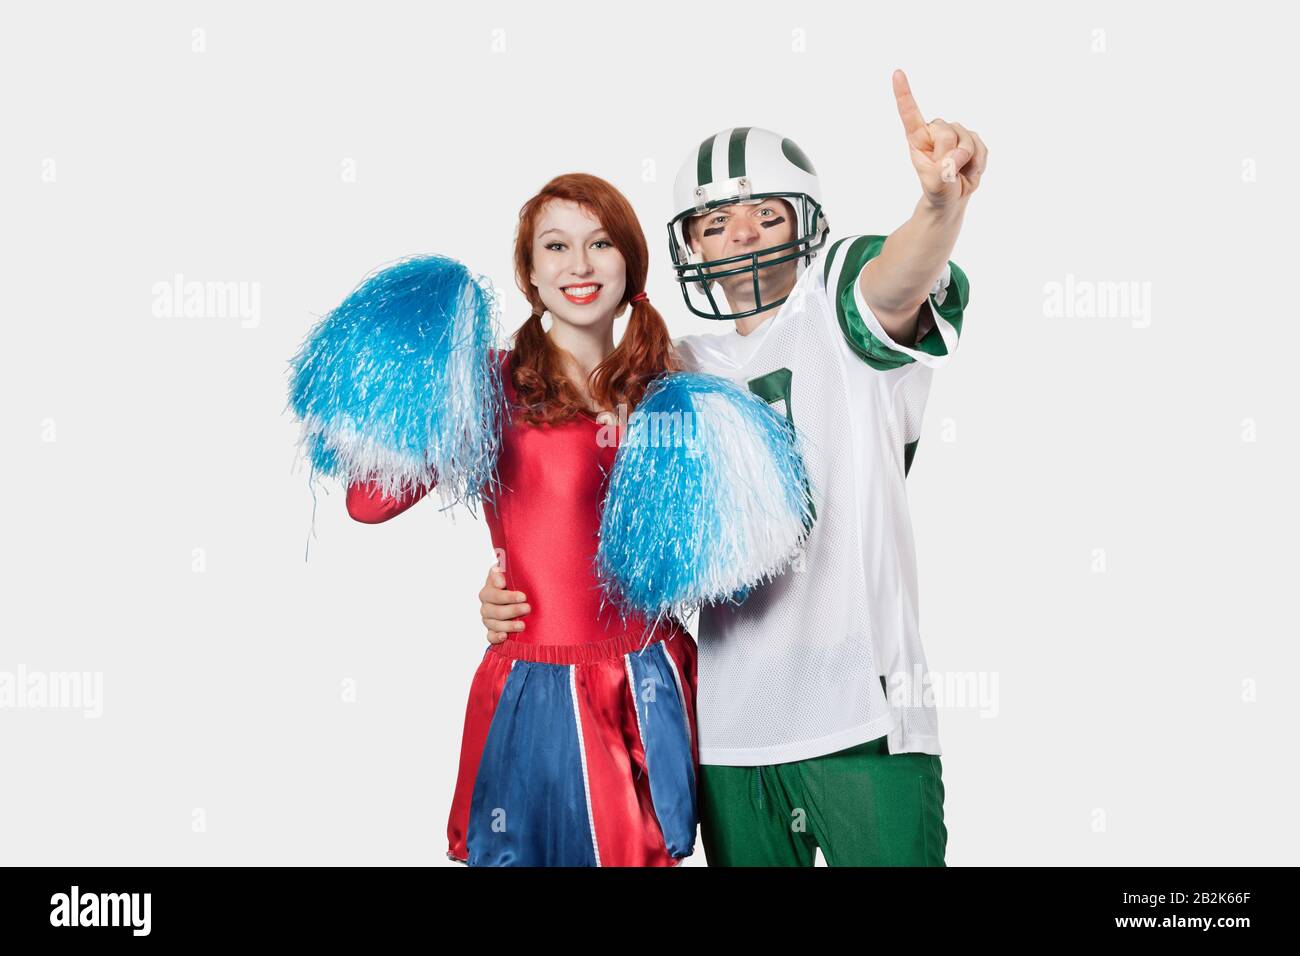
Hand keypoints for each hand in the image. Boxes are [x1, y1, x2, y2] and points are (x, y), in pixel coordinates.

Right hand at [478, 564, 529, 644]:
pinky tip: (505, 636)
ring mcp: (488, 619)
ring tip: (523, 625)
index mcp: (489, 590)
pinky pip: (490, 636)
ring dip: (508, 625)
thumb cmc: (515, 581)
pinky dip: (496, 637)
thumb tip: (500, 580)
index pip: (494, 594)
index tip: (523, 596)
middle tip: (527, 608)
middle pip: (495, 611)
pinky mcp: (492, 630)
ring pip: (493, 624)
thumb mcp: (510, 572)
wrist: (519, 595)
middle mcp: (486, 605)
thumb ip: (503, 571)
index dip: (508, 596)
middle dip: (512, 610)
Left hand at [892, 68, 986, 209]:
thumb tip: (954, 158)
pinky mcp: (972, 138)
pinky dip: (978, 163)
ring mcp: (955, 133)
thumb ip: (943, 172)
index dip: (904, 94)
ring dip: (965, 160)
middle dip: (950, 155)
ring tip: (958, 172)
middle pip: (946, 132)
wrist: (953, 198)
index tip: (897, 74)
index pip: (910, 114)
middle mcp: (935, 131)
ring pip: (966, 139)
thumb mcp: (935, 185)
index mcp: (918, 139)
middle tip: (947, 171)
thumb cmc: (938, 189)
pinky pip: (981, 146)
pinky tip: (969, 169)